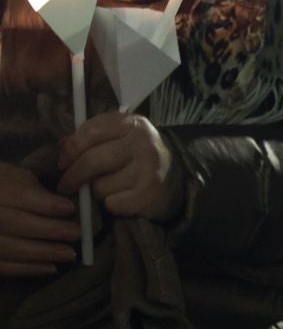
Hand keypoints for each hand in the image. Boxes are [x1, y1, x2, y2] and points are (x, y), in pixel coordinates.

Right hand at [0, 161, 80, 275]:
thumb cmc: (5, 188)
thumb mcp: (18, 178)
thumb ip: (38, 192)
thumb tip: (67, 207)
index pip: (18, 195)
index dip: (45, 204)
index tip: (70, 207)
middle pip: (12, 222)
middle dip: (47, 229)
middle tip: (76, 233)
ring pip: (7, 247)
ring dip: (41, 253)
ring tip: (69, 253)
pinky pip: (3, 266)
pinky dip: (28, 268)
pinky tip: (51, 267)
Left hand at [56, 113, 184, 221]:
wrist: (176, 178)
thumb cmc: (138, 157)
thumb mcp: (120, 138)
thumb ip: (91, 138)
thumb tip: (61, 146)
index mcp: (133, 124)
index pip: (91, 131)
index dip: (71, 148)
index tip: (62, 162)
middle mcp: (143, 144)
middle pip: (91, 160)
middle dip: (72, 176)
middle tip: (66, 184)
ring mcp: (147, 170)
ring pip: (99, 186)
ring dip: (97, 191)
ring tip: (109, 187)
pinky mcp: (148, 194)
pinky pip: (111, 202)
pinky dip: (111, 204)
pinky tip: (122, 197)